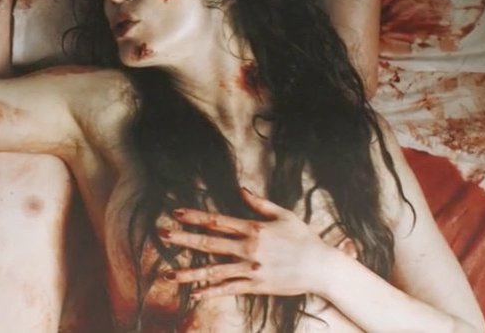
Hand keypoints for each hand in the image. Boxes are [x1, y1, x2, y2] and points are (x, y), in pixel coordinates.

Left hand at [159, 187, 341, 298]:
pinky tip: (194, 295)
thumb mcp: (284, 215)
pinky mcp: (255, 286)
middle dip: (183, 239)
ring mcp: (250, 269)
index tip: (176, 213)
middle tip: (162, 235)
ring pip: (213, 270)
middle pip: (209, 243)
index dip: (195, 216)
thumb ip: (260, 203)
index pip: (217, 220)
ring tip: (168, 274)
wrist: (322, 267)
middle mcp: (248, 248)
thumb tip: (241, 189)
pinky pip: (228, 289)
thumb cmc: (305, 239)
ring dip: (189, 272)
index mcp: (253, 229)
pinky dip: (211, 292)